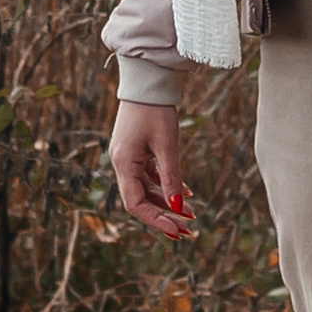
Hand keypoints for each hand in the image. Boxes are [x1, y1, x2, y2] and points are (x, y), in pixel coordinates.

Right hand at [111, 100, 191, 235]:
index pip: (135, 204)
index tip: (177, 231)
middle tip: (187, 230)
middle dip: (163, 215)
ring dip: (166, 202)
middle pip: (140, 200)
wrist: (147, 81)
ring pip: (146, 189)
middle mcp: (121, 163)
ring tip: (191, 213)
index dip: (155, 220)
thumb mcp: (167, 145)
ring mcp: (128, 157)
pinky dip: (166, 184)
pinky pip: (149, 175)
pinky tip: (186, 192)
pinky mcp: (136, 150)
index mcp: (123, 164)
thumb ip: (171, 177)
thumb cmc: (155, 110)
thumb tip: (178, 207)